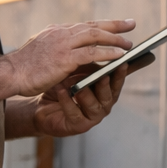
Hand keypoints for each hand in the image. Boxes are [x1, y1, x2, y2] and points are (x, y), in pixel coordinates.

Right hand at [6, 20, 133, 96]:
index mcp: (55, 31)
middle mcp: (60, 33)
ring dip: (114, 39)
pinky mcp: (64, 58)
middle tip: (131, 24)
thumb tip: (78, 54)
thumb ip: (60, 49)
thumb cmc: (24, 68)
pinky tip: (119, 56)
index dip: (102, 24)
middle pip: (93, 26)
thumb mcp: (43, 52)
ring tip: (129, 44)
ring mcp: (62, 44)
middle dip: (114, 25)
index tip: (117, 24)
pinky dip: (108, 53)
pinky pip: (92, 53)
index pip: (83, 25)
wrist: (9, 74)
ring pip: (95, 36)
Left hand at [28, 53, 153, 136]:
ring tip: (78, 84)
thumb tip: (102, 41)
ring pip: (93, 106)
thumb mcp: (79, 71)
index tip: (123, 62)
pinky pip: (74, 113)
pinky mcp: (76, 125)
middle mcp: (102, 105)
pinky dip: (67, 102)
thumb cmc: (64, 87)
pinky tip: (62, 91)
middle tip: (104, 75)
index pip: (117, 82)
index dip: (121, 73)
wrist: (43, 106)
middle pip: (109, 95)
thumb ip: (91, 62)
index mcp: (107, 92)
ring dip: (85, 93)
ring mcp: (90, 117)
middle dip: (106, 85)